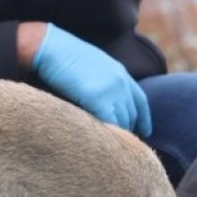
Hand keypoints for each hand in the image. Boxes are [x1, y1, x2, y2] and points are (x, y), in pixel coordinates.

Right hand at [32, 23, 152, 135]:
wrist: (51, 47)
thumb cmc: (63, 56)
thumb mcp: (92, 65)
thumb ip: (103, 82)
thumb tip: (101, 101)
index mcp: (120, 72)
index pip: (140, 100)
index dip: (144, 118)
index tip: (145, 131)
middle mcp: (121, 82)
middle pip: (131, 114)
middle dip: (128, 130)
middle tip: (121, 146)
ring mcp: (111, 91)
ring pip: (123, 122)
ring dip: (117, 135)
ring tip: (110, 149)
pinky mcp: (99, 100)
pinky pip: (109, 124)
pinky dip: (106, 134)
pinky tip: (100, 142)